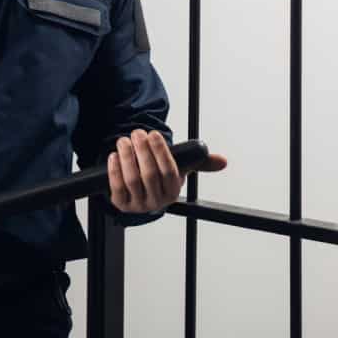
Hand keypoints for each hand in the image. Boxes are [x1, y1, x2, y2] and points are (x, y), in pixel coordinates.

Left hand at [107, 129, 227, 213]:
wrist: (140, 190)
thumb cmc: (160, 175)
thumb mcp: (180, 168)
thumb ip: (200, 162)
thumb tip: (223, 161)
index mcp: (173, 192)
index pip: (169, 172)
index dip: (160, 152)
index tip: (153, 134)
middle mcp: (156, 202)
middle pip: (149, 175)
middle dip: (142, 151)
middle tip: (137, 133)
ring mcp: (138, 205)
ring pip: (132, 180)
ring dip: (127, 157)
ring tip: (124, 141)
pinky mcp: (121, 204)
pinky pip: (116, 188)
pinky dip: (114, 170)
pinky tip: (114, 155)